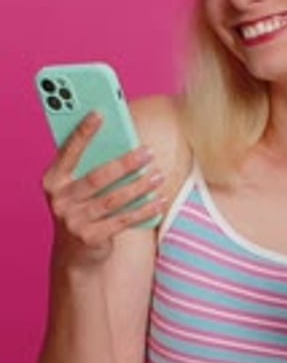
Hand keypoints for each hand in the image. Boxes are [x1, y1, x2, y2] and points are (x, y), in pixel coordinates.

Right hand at [42, 112, 165, 264]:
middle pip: (97, 177)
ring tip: (159, 175)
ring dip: (139, 187)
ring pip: (113, 199)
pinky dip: (144, 210)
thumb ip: (91, 163)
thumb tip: (122, 138)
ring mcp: (73, 221)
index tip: (100, 112)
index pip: (68, 151)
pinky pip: (122, 220)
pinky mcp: (90, 237)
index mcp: (53, 179)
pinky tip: (159, 200)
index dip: (83, 131)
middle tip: (148, 152)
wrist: (76, 250)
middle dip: (125, 163)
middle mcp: (59, 200)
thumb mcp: (79, 184)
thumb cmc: (83, 205)